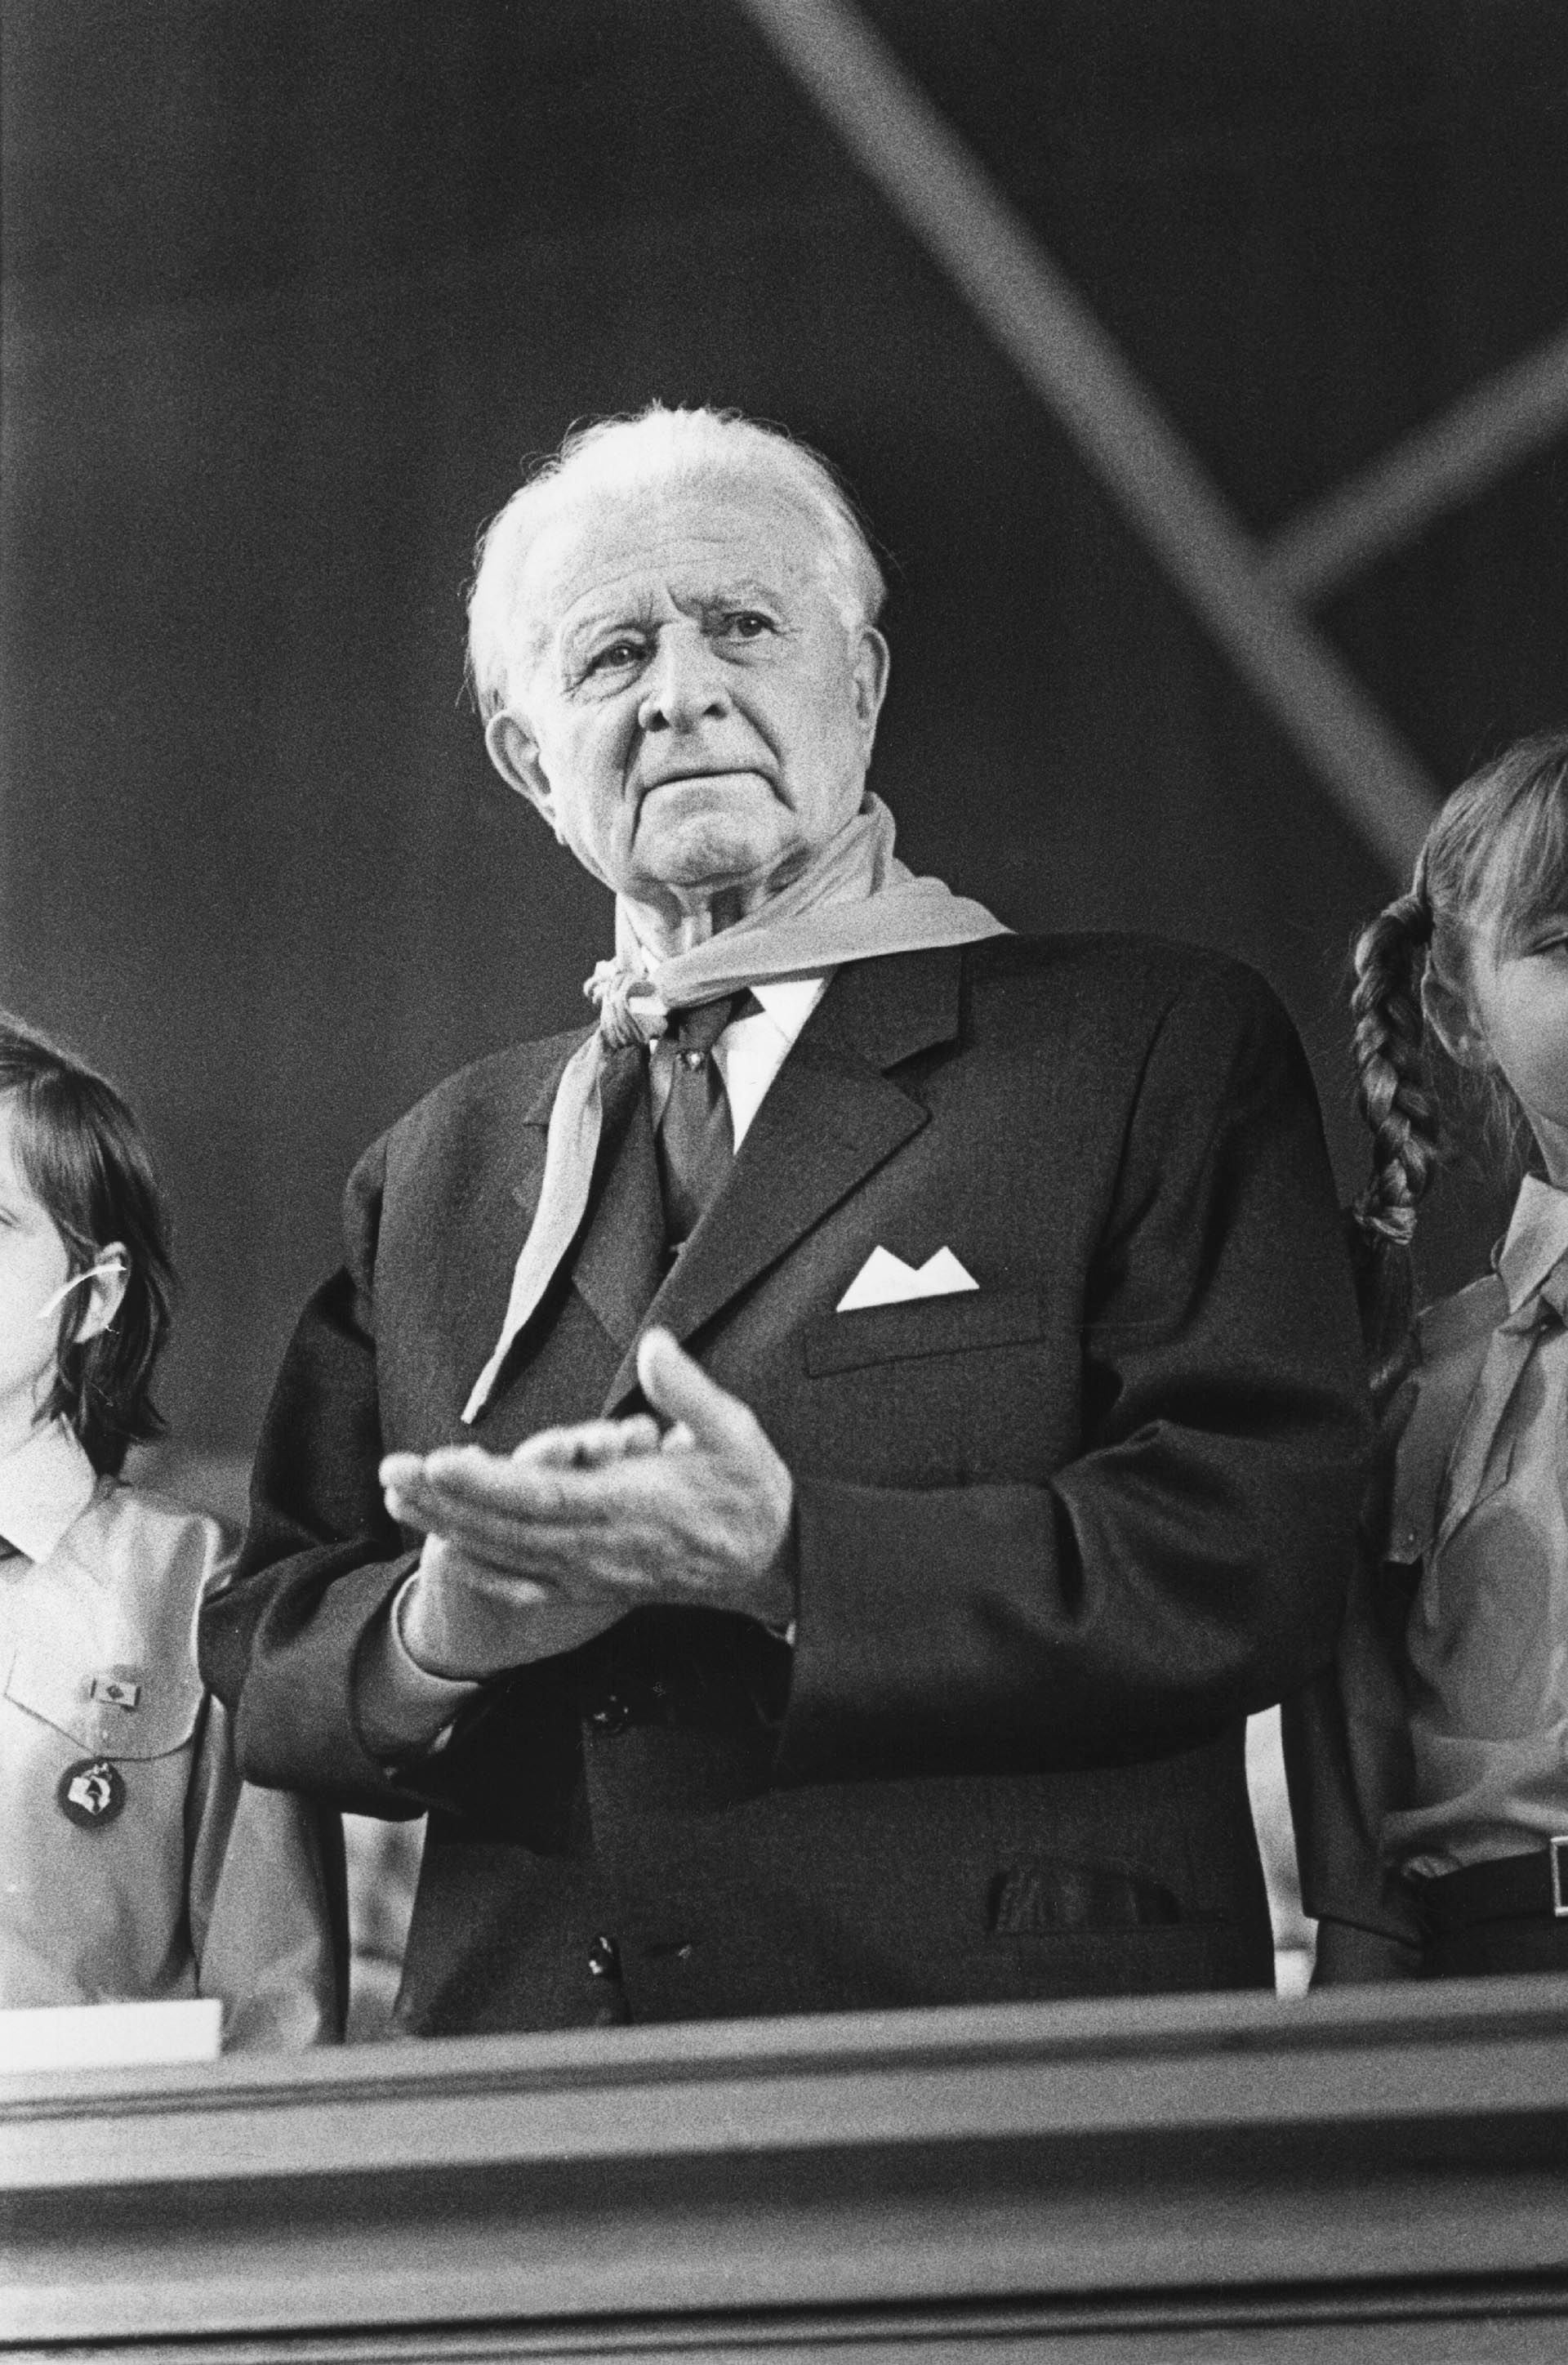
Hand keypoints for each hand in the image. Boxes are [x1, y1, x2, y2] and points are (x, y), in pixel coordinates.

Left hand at [381, 1330, 794, 1676]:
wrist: (772, 1562)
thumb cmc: (750, 1493)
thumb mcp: (736, 1431)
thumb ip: (689, 1391)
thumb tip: (654, 1346)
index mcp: (631, 1505)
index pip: (544, 1496)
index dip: (488, 1483)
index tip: (442, 1461)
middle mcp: (601, 1545)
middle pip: (507, 1526)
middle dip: (444, 1500)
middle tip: (391, 1472)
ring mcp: (592, 1570)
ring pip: (506, 1553)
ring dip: (448, 1527)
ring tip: (399, 1499)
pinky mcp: (592, 1584)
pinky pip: (525, 1584)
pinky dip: (481, 1569)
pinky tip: (448, 1553)